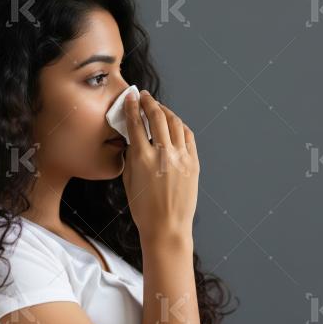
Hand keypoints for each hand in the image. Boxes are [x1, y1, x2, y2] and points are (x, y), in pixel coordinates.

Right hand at [121, 90, 199, 245]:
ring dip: (165, 111)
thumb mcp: (128, 181)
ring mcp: (181, 158)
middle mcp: (163, 154)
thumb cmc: (145, 209)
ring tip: (159, 108)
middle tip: (144, 96)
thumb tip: (132, 139)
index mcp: (142, 158)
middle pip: (157, 117)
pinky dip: (180, 126)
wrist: (167, 227)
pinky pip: (188, 137)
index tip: (130, 97)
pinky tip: (175, 124)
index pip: (135, 123)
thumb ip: (130, 156)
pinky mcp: (194, 163)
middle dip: (149, 102)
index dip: (131, 107)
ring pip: (175, 123)